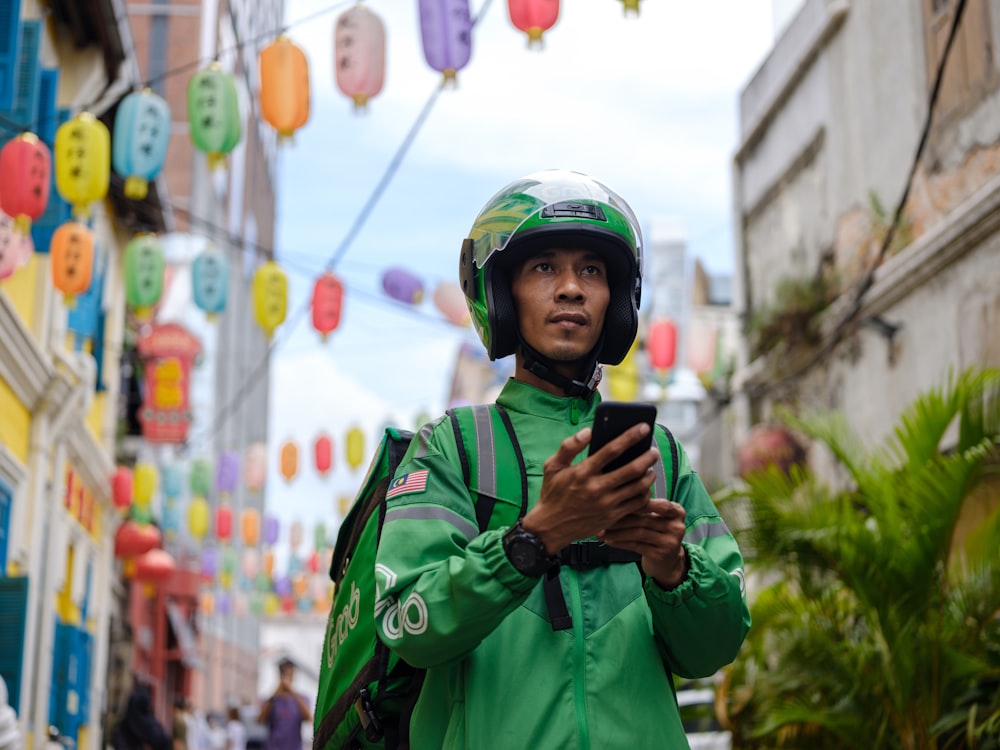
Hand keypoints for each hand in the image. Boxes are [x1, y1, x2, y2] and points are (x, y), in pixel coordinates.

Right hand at [521, 423, 658, 553]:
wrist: (551, 527)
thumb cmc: (553, 493)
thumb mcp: (552, 466)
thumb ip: (569, 446)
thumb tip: (588, 431)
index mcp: (582, 472)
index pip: (611, 450)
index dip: (630, 436)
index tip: (644, 427)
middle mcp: (596, 488)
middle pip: (632, 469)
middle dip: (647, 457)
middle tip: (654, 450)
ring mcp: (606, 504)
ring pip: (638, 487)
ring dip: (649, 475)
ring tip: (651, 468)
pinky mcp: (612, 516)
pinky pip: (636, 503)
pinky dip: (645, 493)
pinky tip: (644, 486)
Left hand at [597, 498, 687, 588]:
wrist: (668, 560)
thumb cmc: (657, 533)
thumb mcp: (656, 517)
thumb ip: (644, 507)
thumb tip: (617, 498)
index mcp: (677, 512)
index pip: (658, 504)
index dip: (638, 503)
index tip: (617, 501)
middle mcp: (677, 526)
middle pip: (645, 519)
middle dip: (621, 518)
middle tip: (603, 517)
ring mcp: (670, 542)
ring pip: (639, 533)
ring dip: (617, 532)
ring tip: (602, 531)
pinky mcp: (660, 555)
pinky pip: (636, 546)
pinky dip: (620, 542)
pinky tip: (609, 540)